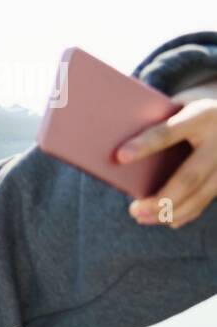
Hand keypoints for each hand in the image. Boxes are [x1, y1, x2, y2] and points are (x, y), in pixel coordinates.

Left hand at [118, 97, 216, 228]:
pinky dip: (187, 212)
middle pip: (189, 176)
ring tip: (142, 217)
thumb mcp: (179, 106)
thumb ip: (156, 123)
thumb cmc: (192, 109)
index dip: (146, 145)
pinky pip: (207, 198)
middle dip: (160, 198)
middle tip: (133, 210)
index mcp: (203, 115)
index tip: (120, 157)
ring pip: (200, 194)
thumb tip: (121, 154)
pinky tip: (168, 220)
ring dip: (169, 211)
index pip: (169, 132)